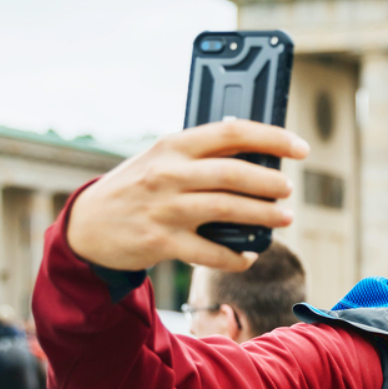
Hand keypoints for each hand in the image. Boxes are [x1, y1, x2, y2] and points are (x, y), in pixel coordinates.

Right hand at [66, 119, 308, 271]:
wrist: (88, 226)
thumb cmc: (136, 187)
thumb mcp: (161, 159)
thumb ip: (201, 156)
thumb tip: (258, 158)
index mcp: (174, 145)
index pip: (232, 132)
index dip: (272, 138)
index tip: (300, 148)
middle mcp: (169, 173)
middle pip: (234, 173)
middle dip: (270, 183)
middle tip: (288, 190)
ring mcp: (165, 208)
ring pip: (228, 210)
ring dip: (263, 216)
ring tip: (283, 218)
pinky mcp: (162, 242)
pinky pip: (211, 252)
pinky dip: (236, 256)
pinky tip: (248, 256)